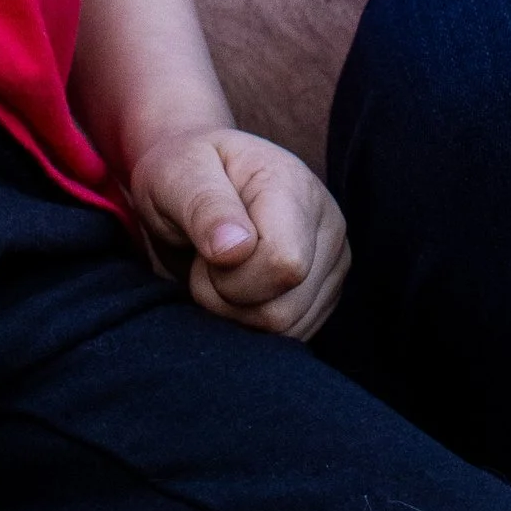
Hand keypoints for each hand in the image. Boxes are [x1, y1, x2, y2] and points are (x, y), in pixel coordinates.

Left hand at [125, 126, 349, 337]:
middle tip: (206, 262)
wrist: (195, 183)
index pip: (282, 263)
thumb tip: (234, 249)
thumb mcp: (176, 175)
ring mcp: (333, 261)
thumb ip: (203, 206)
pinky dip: (253, 325)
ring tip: (222, 271)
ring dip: (236, 315)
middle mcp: (327, 223)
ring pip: (288, 330)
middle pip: (283, 309)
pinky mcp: (327, 292)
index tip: (204, 250)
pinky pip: (292, 336)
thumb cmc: (183, 174)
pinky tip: (239, 288)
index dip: (229, 278)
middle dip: (225, 300)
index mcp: (293, 185)